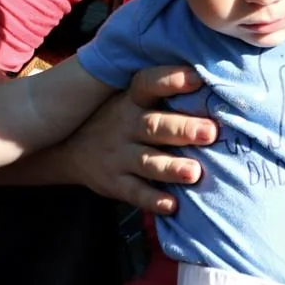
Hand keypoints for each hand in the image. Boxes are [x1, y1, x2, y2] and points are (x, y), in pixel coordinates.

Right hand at [58, 65, 216, 213]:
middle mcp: (126, 125)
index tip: (197, 78)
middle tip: (210, 132)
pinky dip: (153, 200)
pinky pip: (134, 192)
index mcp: (133, 99)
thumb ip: (164, 94)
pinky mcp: (115, 183)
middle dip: (183, 129)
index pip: (149, 83)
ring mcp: (119, 155)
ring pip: (147, 161)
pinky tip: (172, 205)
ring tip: (194, 173)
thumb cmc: (119, 120)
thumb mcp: (131, 99)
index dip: (171, 80)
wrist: (69, 149)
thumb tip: (216, 84)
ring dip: (171, 167)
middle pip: (154, 126)